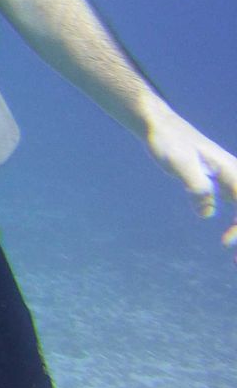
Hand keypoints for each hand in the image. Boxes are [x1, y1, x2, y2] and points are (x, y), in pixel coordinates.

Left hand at [143, 111, 236, 252]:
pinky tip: (228, 237)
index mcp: (233, 172)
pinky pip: (235, 205)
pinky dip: (236, 224)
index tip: (226, 242)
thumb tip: (208, 214)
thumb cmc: (169, 142)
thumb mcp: (180, 163)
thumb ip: (196, 186)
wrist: (158, 127)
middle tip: (236, 261)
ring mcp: (228, 180)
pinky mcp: (217, 184)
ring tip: (233, 253)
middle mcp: (235, 177)